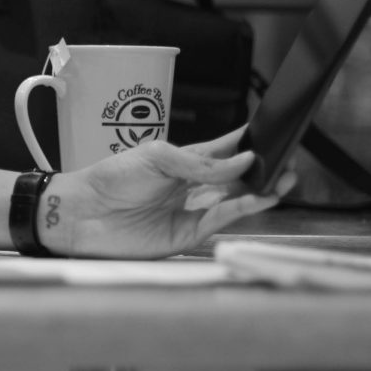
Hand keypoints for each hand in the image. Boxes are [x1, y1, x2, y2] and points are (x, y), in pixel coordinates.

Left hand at [42, 129, 296, 258]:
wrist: (82, 211)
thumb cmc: (111, 178)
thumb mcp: (158, 157)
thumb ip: (202, 162)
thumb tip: (243, 160)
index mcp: (181, 164)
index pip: (222, 152)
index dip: (246, 144)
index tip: (273, 133)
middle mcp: (188, 188)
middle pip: (235, 180)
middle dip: (262, 171)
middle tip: (287, 163)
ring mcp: (188, 213)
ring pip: (233, 203)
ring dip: (259, 191)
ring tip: (283, 180)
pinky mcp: (184, 236)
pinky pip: (218, 221)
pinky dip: (239, 209)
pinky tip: (255, 197)